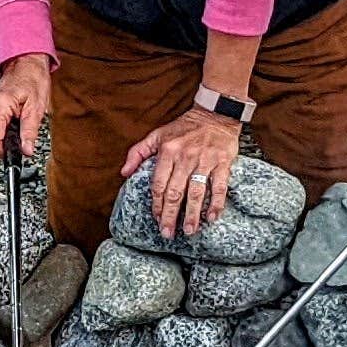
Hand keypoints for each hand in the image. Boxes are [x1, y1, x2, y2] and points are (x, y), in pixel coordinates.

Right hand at [0, 55, 51, 164]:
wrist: (25, 63)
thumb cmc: (32, 79)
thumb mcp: (37, 108)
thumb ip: (30, 132)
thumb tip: (27, 151)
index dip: (4, 153)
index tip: (15, 156)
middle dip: (7, 142)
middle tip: (23, 133)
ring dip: (6, 134)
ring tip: (20, 121)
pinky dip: (4, 127)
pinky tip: (13, 118)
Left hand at [123, 106, 241, 239]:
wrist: (215, 114)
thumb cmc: (185, 127)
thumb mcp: (157, 135)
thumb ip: (138, 153)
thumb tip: (124, 173)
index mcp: (167, 151)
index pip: (159, 184)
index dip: (156, 204)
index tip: (156, 219)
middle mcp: (185, 157)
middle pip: (175, 192)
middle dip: (170, 215)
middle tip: (167, 233)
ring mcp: (205, 160)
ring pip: (196, 192)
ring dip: (192, 214)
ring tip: (189, 231)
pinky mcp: (222, 162)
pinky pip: (219, 186)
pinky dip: (216, 203)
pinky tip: (211, 217)